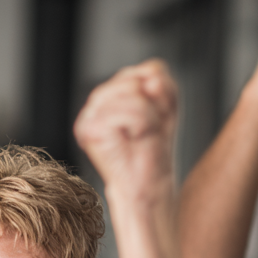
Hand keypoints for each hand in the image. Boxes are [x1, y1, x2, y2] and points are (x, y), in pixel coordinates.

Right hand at [74, 59, 177, 199]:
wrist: (149, 187)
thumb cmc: (154, 152)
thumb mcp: (167, 110)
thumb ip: (163, 83)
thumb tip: (152, 80)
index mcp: (113, 95)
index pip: (147, 71)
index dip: (162, 97)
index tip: (157, 121)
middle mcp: (97, 102)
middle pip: (137, 78)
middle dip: (154, 106)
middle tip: (149, 131)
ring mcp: (90, 114)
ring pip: (133, 91)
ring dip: (149, 117)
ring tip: (140, 136)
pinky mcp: (90, 128)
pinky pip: (131, 109)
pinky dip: (143, 125)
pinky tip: (134, 140)